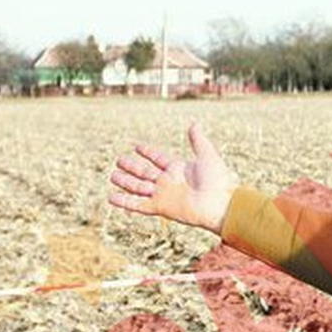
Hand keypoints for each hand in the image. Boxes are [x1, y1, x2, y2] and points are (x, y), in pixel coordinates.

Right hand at [108, 122, 240, 234]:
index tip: (137, 146)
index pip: (159, 159)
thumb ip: (198, 141)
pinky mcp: (160, 207)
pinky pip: (138, 204)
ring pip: (139, 187)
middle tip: (119, 160)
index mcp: (178, 169)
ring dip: (125, 182)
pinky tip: (111, 197)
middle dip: (132, 167)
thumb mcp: (207, 155)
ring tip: (112, 176)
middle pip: (145, 173)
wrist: (220, 204)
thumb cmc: (218, 181)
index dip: (148, 153)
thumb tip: (194, 124)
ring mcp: (163, 195)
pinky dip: (124, 201)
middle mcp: (169, 182)